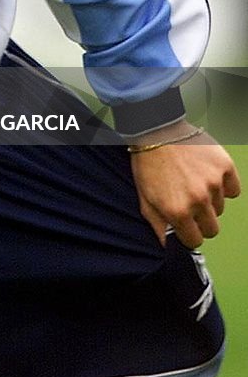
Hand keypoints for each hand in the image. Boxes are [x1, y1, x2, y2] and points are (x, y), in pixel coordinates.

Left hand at [129, 120, 240, 247]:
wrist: (156, 130)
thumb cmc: (147, 163)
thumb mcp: (144, 198)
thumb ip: (158, 225)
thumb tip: (168, 245)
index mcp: (177, 210)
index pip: (195, 241)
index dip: (188, 233)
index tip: (184, 225)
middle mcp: (198, 200)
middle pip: (212, 228)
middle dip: (200, 221)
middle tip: (189, 204)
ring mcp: (214, 183)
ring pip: (220, 208)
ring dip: (209, 200)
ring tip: (191, 182)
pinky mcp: (225, 167)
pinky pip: (232, 189)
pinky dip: (223, 185)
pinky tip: (206, 175)